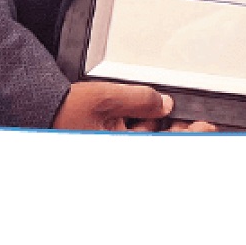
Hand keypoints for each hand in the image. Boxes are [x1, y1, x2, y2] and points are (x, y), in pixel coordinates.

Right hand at [52, 81, 215, 131]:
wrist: (41, 109)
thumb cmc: (64, 110)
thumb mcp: (105, 97)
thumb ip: (139, 100)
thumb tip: (163, 104)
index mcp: (120, 145)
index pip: (165, 145)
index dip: (190, 136)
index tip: (204, 127)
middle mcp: (119, 147)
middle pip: (160, 144)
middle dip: (181, 133)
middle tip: (200, 124)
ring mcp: (116, 144)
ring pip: (150, 140)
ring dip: (165, 130)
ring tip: (176, 117)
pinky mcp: (110, 140)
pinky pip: (136, 137)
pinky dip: (147, 128)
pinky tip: (152, 115)